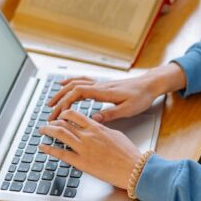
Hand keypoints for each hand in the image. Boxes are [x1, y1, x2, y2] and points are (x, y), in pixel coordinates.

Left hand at [39, 109, 140, 189]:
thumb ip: (103, 130)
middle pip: (64, 124)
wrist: (134, 168)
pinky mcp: (82, 163)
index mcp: (97, 127)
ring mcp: (84, 149)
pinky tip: (42, 147)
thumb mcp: (116, 135)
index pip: (75, 115)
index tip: (59, 116)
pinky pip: (61, 153)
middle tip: (47, 123)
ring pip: (60, 134)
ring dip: (48, 131)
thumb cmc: (128, 154)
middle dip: (53, 122)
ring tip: (42, 130)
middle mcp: (88, 136)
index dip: (64, 114)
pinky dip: (49, 149)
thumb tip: (97, 128)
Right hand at [47, 63, 186, 122]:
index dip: (65, 103)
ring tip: (51, 102)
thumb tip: (93, 119)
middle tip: (50, 113)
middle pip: (72, 89)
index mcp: (103, 92)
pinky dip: (70, 82)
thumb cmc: (141, 96)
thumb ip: (110, 114)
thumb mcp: (128, 109)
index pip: (78, 93)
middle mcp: (99, 86)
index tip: (58, 114)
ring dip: (61, 92)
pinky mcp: (102, 85)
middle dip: (59, 101)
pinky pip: (82, 81)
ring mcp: (100, 84)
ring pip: (75, 84)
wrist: (150, 84)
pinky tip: (64, 85)